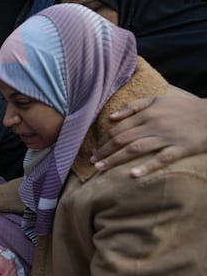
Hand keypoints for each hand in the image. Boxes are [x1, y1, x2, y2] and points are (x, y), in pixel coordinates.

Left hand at [91, 95, 206, 176]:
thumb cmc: (183, 108)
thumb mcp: (158, 100)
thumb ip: (133, 106)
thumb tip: (111, 117)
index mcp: (147, 113)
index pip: (118, 128)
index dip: (103, 140)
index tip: (93, 150)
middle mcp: (154, 124)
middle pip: (122, 139)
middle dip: (104, 151)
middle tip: (92, 162)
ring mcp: (167, 137)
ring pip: (135, 149)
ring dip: (115, 159)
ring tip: (101, 168)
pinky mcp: (180, 149)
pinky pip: (162, 159)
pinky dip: (147, 167)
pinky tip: (132, 175)